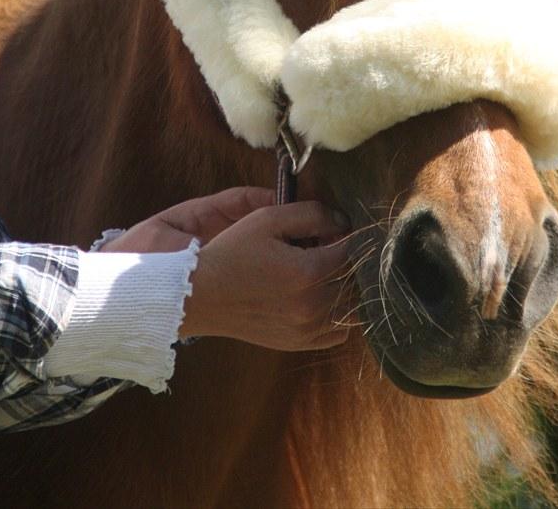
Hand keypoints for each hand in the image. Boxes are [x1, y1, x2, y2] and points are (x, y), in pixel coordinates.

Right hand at [101, 189, 351, 351]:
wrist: (201, 295)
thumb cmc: (233, 251)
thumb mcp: (269, 218)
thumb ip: (313, 214)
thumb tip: (343, 222)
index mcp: (308, 273)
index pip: (353, 250)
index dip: (348, 234)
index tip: (333, 228)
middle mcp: (314, 306)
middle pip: (356, 278)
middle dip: (349, 259)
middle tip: (327, 246)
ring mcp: (308, 330)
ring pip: (353, 307)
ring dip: (347, 286)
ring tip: (324, 271)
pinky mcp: (299, 344)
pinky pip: (339, 332)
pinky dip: (340, 314)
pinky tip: (321, 296)